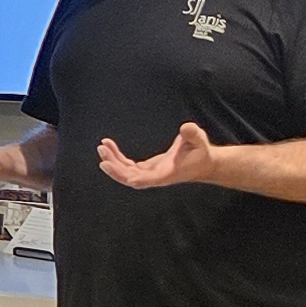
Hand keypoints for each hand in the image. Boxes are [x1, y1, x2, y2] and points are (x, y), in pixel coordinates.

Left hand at [94, 123, 219, 190]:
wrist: (203, 164)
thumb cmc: (201, 151)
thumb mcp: (200, 140)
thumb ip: (193, 134)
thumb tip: (186, 127)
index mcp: (169, 173)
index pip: (153, 179)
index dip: (141, 180)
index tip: (129, 179)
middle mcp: (157, 176)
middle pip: (132, 178)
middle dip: (116, 168)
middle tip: (102, 152)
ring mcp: (150, 174)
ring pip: (126, 173)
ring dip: (113, 162)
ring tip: (102, 146)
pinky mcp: (146, 169)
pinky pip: (127, 166)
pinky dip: (117, 158)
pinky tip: (108, 146)